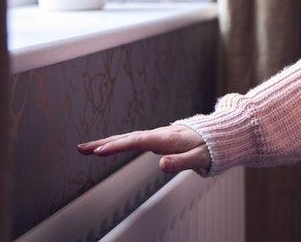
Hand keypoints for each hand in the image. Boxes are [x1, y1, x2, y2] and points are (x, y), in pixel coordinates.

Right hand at [77, 124, 210, 173]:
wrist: (218, 135)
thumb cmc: (210, 148)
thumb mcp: (200, 158)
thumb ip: (181, 162)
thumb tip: (161, 165)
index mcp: (167, 138)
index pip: (138, 141)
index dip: (119, 146)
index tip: (100, 151)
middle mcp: (159, 134)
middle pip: (128, 138)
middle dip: (104, 143)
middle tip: (82, 149)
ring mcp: (157, 136)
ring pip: (128, 138)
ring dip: (107, 143)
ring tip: (86, 149)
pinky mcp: (157, 139)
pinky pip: (133, 140)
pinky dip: (118, 142)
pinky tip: (107, 147)